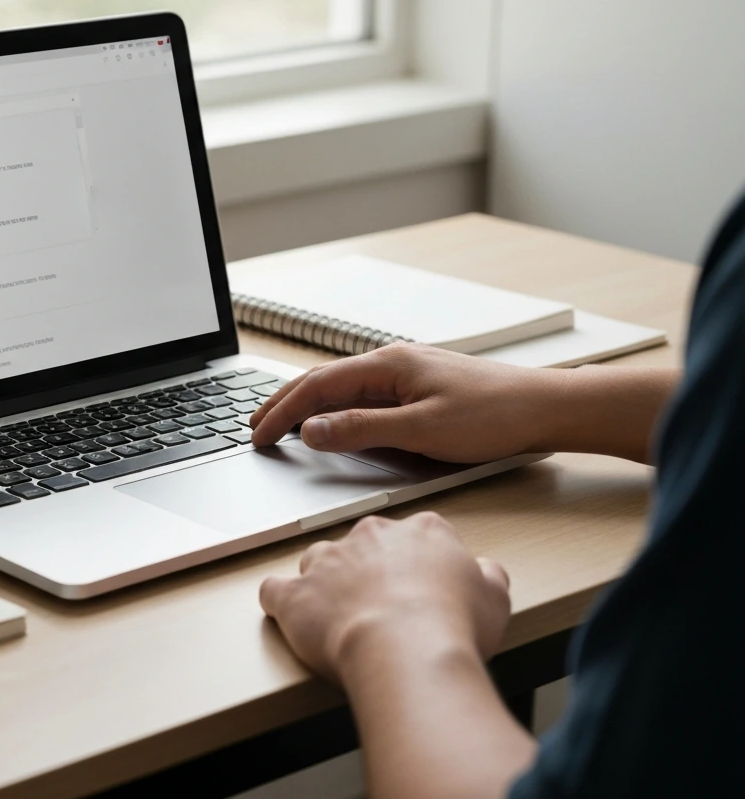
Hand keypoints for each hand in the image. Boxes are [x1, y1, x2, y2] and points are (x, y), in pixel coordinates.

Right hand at [249, 343, 564, 462]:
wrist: (545, 407)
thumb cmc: (494, 415)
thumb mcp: (422, 429)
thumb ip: (363, 429)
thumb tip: (314, 430)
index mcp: (387, 365)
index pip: (316, 387)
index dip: (282, 412)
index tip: (259, 436)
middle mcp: (391, 362)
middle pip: (322, 382)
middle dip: (284, 405)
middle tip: (254, 428)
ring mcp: (404, 373)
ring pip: (340, 387)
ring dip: (307, 405)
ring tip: (280, 423)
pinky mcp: (417, 387)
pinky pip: (361, 395)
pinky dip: (333, 407)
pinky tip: (330, 419)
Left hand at [259, 512, 510, 679]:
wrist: (407, 649)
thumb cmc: (453, 626)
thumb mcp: (495, 598)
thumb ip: (488, 576)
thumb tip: (484, 571)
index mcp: (421, 531)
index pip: (417, 536)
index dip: (418, 566)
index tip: (422, 590)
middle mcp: (370, 536)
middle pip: (364, 546)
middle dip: (370, 573)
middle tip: (386, 612)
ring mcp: (328, 561)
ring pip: (318, 562)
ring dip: (325, 584)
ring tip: (340, 619)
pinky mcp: (296, 594)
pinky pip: (276, 590)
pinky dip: (281, 603)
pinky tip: (290, 617)